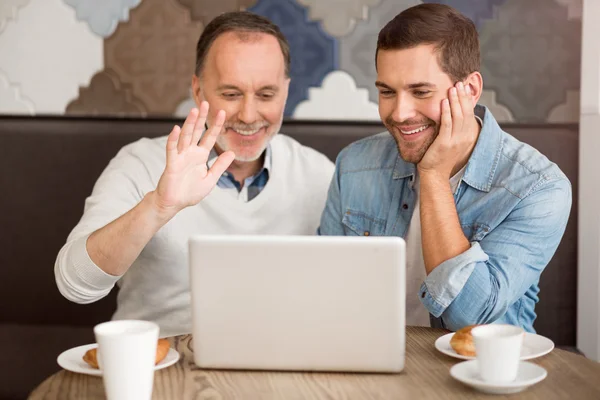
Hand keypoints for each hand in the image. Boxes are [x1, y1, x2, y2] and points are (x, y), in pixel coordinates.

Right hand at [151, 101, 234, 217]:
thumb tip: (232, 152)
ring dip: (189, 124)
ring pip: (185, 137)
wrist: (174, 203)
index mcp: (201, 156)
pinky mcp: (172, 163)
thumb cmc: (190, 192)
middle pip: (197, 132)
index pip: (210, 137)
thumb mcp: (211, 179)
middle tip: (205, 103)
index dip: (216, 125)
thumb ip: (220, 166)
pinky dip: (174, 139)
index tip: (223, 113)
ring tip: (194, 111)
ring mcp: (180, 156)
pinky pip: (172, 149)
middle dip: (201, 118)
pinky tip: (177, 129)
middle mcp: (191, 153)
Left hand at [417, 82, 477, 178]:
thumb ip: (453, 128)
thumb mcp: (451, 141)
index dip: (467, 99)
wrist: (434, 174)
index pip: (469, 113)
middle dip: (463, 96)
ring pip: (458, 116)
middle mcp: (464, 138)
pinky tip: (444, 102)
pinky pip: (446, 124)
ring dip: (455, 101)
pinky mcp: (444, 143)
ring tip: (453, 88)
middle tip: (460, 82)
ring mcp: (455, 141)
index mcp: (467, 136)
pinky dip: (446, 112)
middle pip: (466, 112)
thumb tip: (451, 113)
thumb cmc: (439, 157)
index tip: (464, 87)